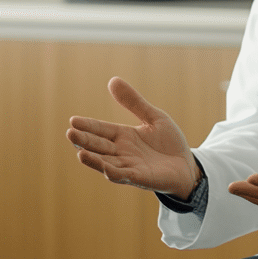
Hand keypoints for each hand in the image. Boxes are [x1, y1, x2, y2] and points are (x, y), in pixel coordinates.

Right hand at [67, 77, 201, 198]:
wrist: (188, 165)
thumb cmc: (169, 143)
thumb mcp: (154, 117)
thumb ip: (134, 102)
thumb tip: (113, 80)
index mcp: (123, 136)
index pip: (101, 129)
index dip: (88, 125)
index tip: (73, 120)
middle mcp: (122, 152)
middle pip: (99, 146)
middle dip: (84, 141)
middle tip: (70, 133)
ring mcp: (129, 166)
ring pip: (106, 163)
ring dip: (93, 160)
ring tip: (80, 153)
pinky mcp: (140, 178)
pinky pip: (124, 176)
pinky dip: (113, 173)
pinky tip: (105, 169)